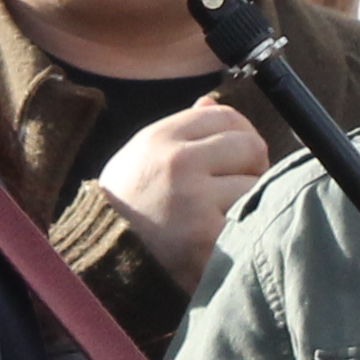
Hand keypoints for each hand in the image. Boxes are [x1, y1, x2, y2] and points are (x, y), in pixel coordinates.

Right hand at [94, 100, 271, 292]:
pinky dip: (245, 230)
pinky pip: (250, 221)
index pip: (226, 116)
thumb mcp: (142, 156)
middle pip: (250, 147)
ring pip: (256, 186)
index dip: (241, 134)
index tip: (239, 156)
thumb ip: (180, 130)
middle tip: (239, 187)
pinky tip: (227, 237)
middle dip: (253, 167)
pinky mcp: (207, 237)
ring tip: (226, 214)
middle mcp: (178, 162)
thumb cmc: (128, 205)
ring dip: (250, 202)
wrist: (102, 258)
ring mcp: (194, 200)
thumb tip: (210, 102)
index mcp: (161, 137)